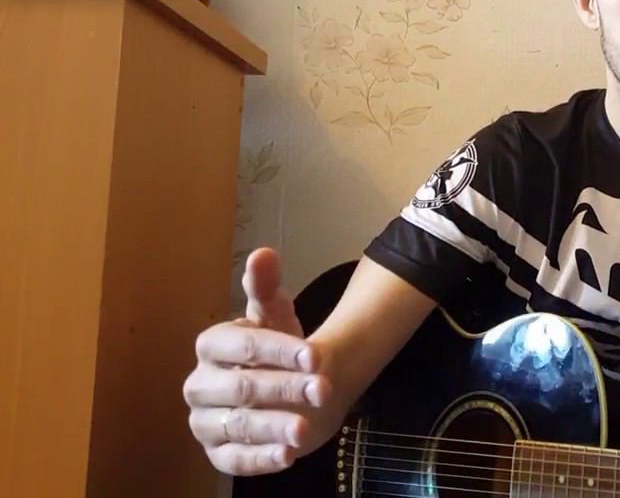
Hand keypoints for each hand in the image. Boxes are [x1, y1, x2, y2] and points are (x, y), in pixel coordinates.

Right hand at [183, 248, 332, 475]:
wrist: (285, 387)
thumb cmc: (277, 350)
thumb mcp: (276, 318)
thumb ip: (266, 289)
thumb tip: (263, 253)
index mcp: (211, 347)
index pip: (242, 347)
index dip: (279, 351)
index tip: (316, 356)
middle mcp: (200, 385)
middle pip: (241, 388)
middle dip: (284, 388)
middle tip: (323, 388)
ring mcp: (206, 422)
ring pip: (237, 426)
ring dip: (273, 427)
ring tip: (305, 428)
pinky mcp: (218, 453)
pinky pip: (235, 461)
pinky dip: (261, 460)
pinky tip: (288, 456)